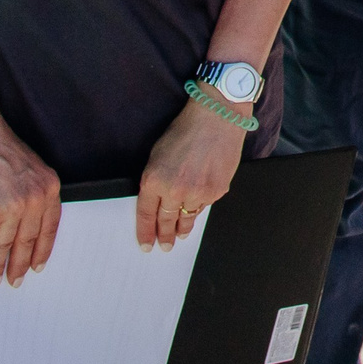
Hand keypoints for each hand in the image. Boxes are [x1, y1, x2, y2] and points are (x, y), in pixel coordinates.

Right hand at [0, 119, 60, 285]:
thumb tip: (18, 228)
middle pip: (28, 242)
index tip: (37, 267)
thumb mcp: (27, 170)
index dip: (42, 251)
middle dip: (19, 265)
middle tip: (14, 282)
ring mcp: (12, 206)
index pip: (50, 228)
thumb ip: (29, 195)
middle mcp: (35, 199)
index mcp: (49, 187)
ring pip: (4, 246)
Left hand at [136, 95, 248, 249]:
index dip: (145, 233)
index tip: (146, 245)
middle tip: (164, 246)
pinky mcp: (216, 191)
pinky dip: (199, 208)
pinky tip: (197, 209)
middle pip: (166, 221)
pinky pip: (204, 206)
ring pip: (187, 217)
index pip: (146, 215)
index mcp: (154, 180)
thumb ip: (155, 180)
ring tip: (181, 234)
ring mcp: (197, 192)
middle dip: (164, 236)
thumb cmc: (187, 129)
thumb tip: (158, 202)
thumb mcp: (158, 154)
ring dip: (183, 227)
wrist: (217, 117)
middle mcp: (174, 190)